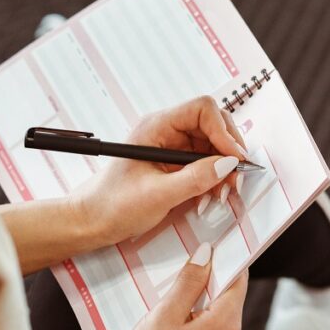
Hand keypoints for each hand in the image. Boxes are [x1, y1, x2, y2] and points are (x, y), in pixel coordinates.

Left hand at [73, 96, 249, 246]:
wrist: (93, 220)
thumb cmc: (114, 205)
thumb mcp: (158, 195)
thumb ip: (195, 178)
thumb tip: (228, 163)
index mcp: (156, 127)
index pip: (202, 109)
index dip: (223, 131)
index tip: (234, 158)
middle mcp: (166, 131)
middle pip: (213, 125)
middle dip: (228, 151)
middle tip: (236, 178)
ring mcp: (171, 147)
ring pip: (212, 146)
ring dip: (223, 169)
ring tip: (222, 193)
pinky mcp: (175, 164)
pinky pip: (204, 163)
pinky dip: (214, 178)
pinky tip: (210, 196)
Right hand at [112, 244, 248, 329]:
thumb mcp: (166, 314)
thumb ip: (189, 281)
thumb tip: (207, 254)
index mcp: (227, 325)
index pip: (237, 280)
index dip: (224, 261)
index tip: (209, 248)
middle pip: (226, 301)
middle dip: (203, 288)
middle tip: (174, 283)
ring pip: (215, 321)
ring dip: (195, 312)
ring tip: (166, 316)